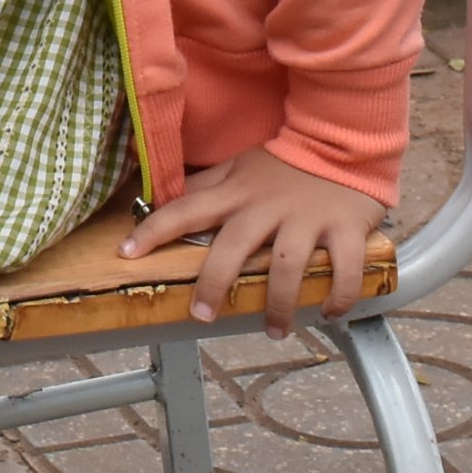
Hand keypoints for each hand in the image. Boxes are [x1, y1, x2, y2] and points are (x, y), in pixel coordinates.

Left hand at [114, 147, 383, 337]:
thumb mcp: (239, 168)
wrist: (342, 140)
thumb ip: (205, 187)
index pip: (186, 209)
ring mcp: (307, 219)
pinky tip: (330, 313)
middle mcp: (267, 207)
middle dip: (214, 282)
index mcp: (237, 193)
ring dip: (278, 304)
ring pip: (285, 266)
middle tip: (200, 316)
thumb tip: (160, 200)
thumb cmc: (284, 164)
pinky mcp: (345, 228)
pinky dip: (338, 294)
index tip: (126, 253)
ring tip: (274, 331)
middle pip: (233, 245)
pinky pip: (343, 268)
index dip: (154, 230)